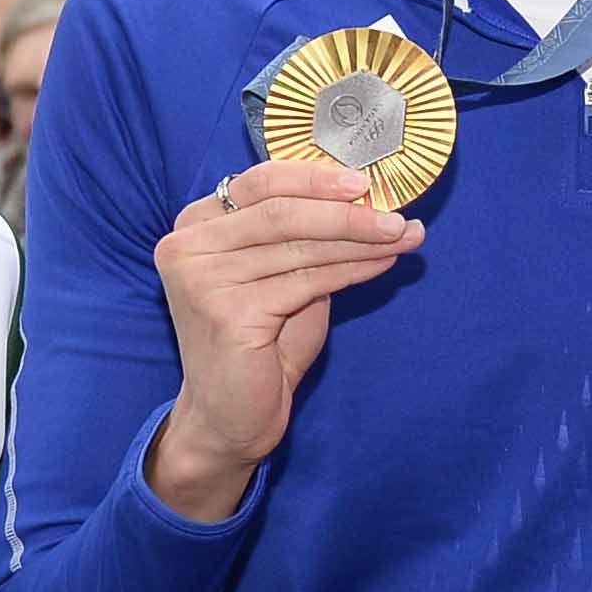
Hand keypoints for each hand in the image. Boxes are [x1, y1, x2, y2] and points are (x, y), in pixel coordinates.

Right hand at [147, 158, 421, 518]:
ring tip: (403, 236)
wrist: (231, 414)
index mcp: (195, 225)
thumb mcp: (284, 274)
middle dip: (346, 212)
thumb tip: (372, 200)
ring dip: (359, 241)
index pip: (259, 182)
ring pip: (299, 246)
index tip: (365, 182)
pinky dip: (351, 269)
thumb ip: (309, 236)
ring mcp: (203, 279)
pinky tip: (382, 263)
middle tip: (396, 215)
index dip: (315, 178)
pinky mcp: (226, 312)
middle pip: (281, 211)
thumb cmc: (260, 343)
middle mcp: (187, 246)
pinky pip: (306, 280)